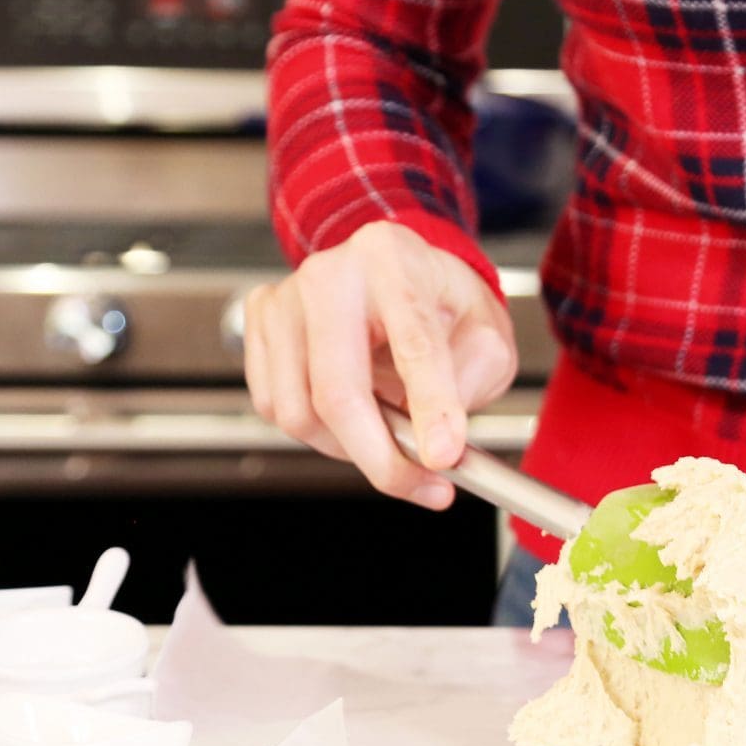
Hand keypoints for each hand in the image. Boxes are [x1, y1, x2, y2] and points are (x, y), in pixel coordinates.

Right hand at [244, 221, 515, 506]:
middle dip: (381, 458)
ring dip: (349, 450)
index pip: (412, 344)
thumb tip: (439, 440)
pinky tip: (353, 417)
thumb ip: (471, 379)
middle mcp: (331, 274)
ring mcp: (286, 299)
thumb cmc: (441, 305)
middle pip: (338, 392)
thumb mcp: (485, 334)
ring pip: (299, 412)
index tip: (443, 457)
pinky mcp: (260, 326)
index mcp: (394, 261)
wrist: (400, 280)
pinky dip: (318, 433)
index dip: (430, 407)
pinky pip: (275, 408)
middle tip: (420, 484)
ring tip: (388, 439)